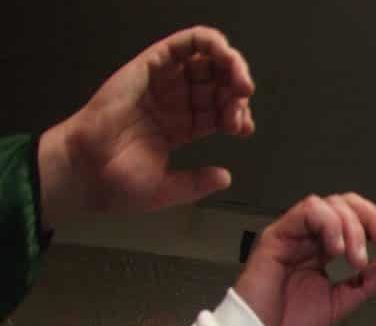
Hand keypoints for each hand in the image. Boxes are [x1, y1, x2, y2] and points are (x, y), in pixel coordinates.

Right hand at [37, 27, 254, 229]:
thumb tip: (225, 177)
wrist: (87, 174)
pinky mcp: (148, 68)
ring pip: (204, 59)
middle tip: (243, 99)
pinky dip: (207, 42)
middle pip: (217, 82)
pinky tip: (223, 55)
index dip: (238, 114)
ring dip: (230, 62)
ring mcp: (162, 84)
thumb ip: (198, 183)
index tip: (242, 129)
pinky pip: (180, 44)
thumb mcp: (169, 189)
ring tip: (240, 82)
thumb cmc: (118, 183)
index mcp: (181, 126)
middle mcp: (173, 102)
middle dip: (237, 87)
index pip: (220, 109)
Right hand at [232, 193, 375, 325]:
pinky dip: (331, 225)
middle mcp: (307, 238)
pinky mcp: (277, 236)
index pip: (353, 218)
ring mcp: (292, 235)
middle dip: (371, 218)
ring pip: (328, 204)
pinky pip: (308, 211)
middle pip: (343, 203)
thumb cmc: (292, 324)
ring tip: (355, 259)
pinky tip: (337, 250)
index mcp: (322, 250)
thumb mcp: (343, 301)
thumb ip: (368, 281)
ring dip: (352, 227)